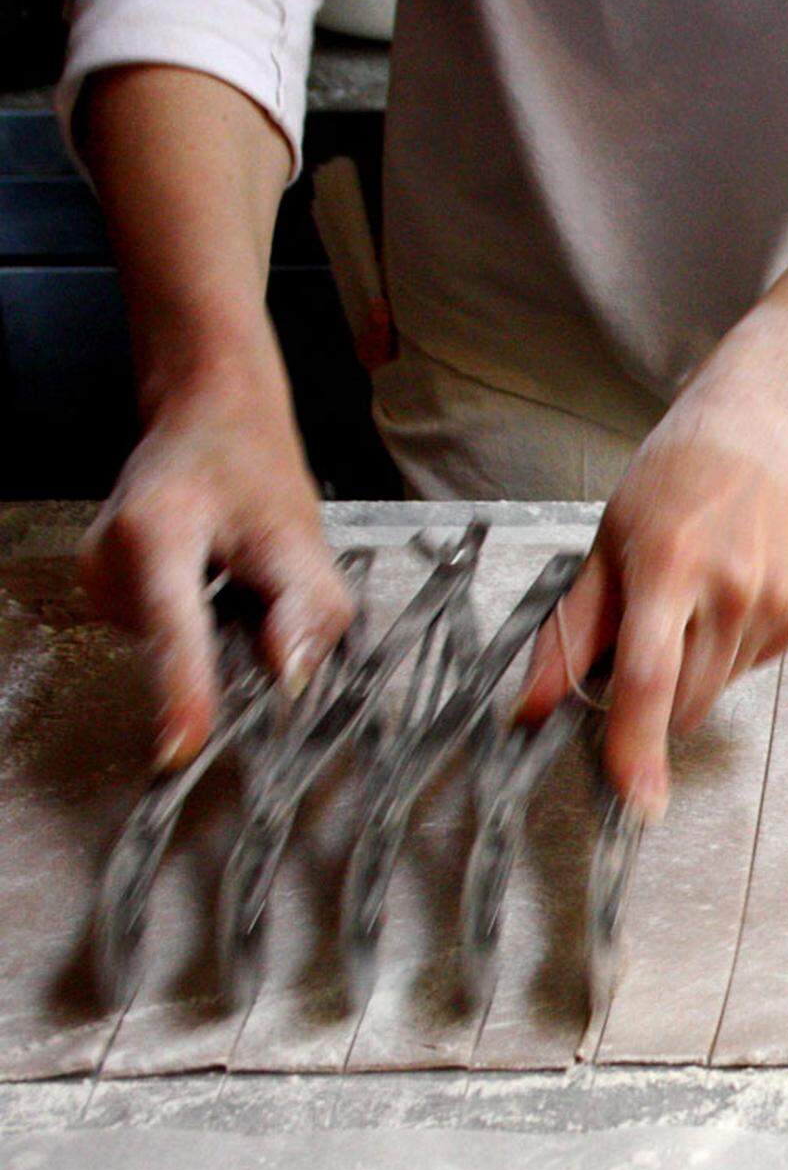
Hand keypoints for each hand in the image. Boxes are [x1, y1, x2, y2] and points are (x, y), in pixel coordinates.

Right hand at [81, 355, 351, 769]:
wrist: (207, 418)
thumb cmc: (250, 468)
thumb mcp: (298, 533)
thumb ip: (306, 609)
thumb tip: (289, 679)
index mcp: (153, 534)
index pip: (172, 630)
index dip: (181, 694)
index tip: (181, 750)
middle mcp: (107, 561)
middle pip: (177, 648)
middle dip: (230, 647)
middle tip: (259, 586)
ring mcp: (99, 583)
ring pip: (172, 649)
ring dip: (216, 631)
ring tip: (232, 570)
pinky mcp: (105, 598)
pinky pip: (162, 639)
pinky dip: (198, 626)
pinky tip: (210, 582)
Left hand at [513, 332, 787, 818]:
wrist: (763, 431)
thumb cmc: (669, 483)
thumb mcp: (604, 545)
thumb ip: (568, 633)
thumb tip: (527, 708)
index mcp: (670, 568)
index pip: (650, 678)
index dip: (637, 747)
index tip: (637, 802)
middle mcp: (731, 590)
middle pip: (682, 702)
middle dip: (651, 700)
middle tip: (644, 634)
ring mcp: (776, 604)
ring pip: (714, 692)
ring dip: (690, 672)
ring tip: (692, 599)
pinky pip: (748, 670)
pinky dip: (726, 651)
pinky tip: (729, 593)